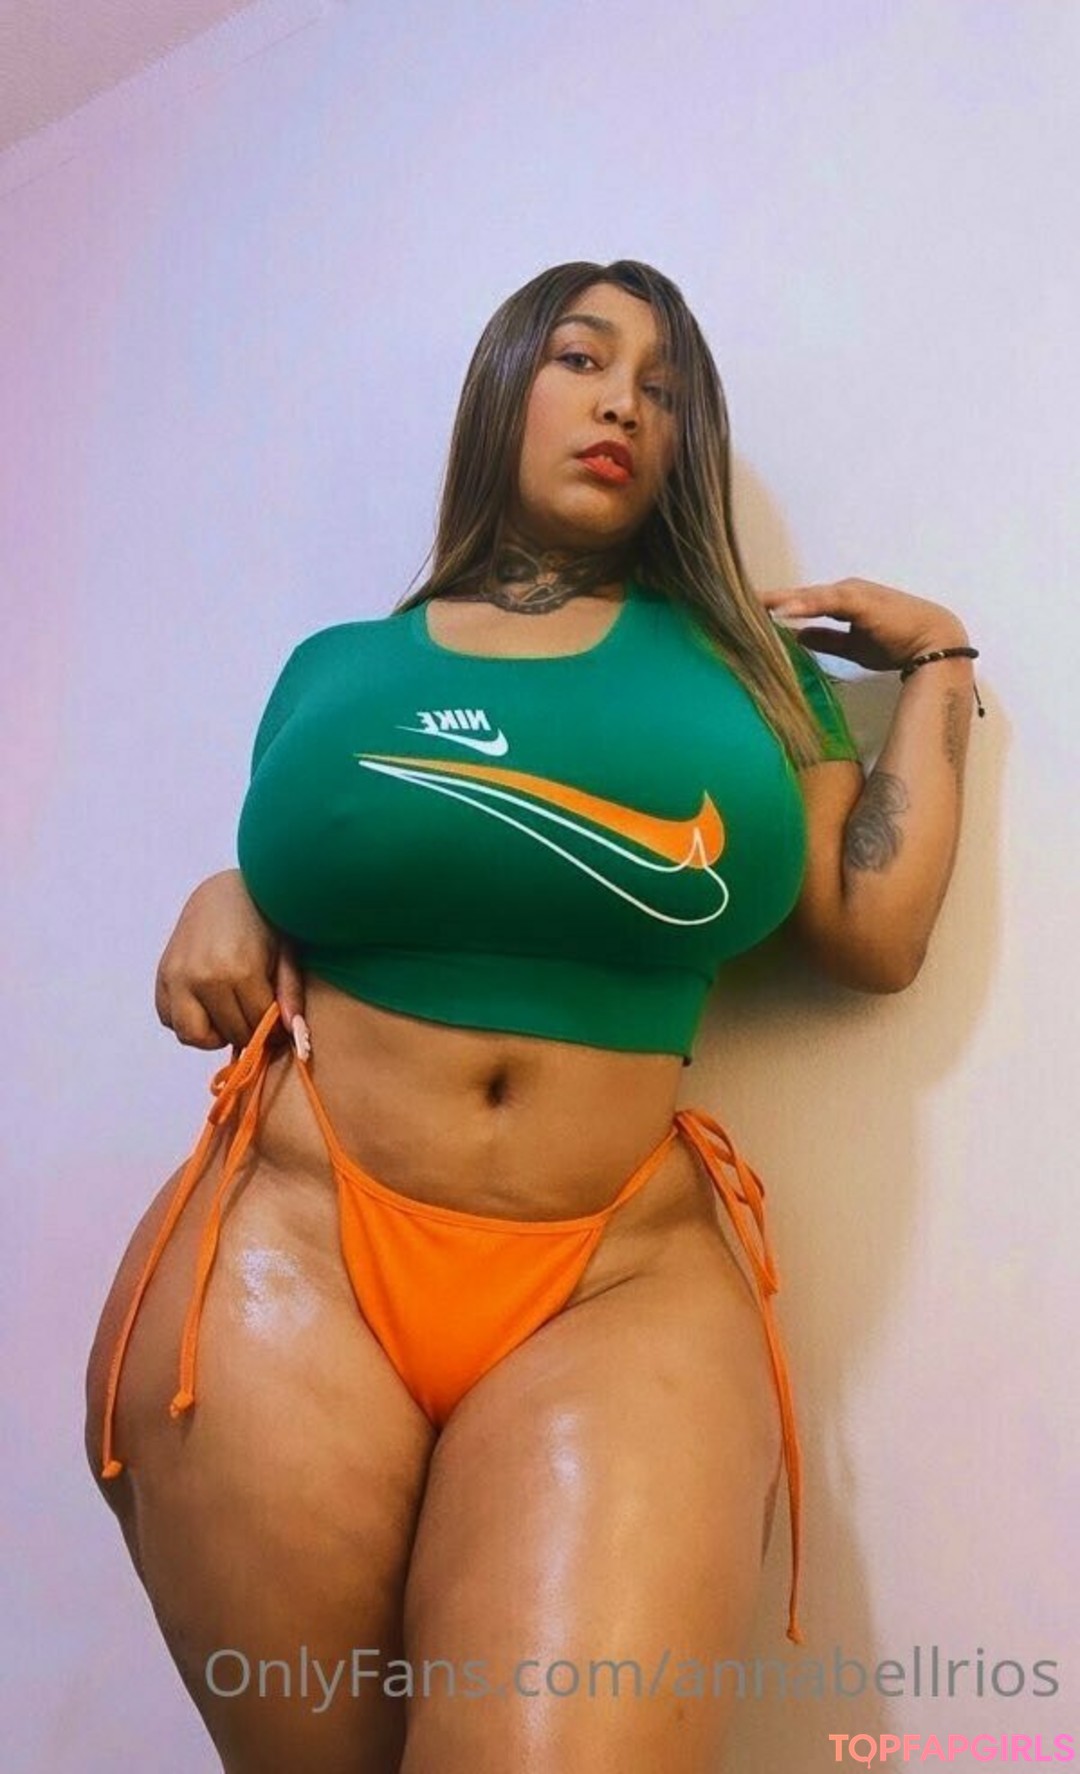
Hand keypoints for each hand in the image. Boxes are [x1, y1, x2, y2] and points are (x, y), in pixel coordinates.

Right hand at [154, 868, 306, 1051]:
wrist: (225, 891)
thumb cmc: (263, 920)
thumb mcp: (286, 953)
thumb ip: (290, 995)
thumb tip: (294, 1037)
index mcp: (238, 969)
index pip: (258, 1025)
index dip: (273, 1030)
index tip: (278, 1023)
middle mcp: (203, 976)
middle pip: (230, 1033)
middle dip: (248, 1031)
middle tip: (256, 1014)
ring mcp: (177, 977)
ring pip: (193, 1036)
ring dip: (214, 1033)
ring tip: (230, 1012)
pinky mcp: (161, 976)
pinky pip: (170, 1020)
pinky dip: (188, 1020)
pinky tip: (208, 1003)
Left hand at [758, 577, 968, 671]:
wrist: (934, 642)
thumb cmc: (897, 642)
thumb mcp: (854, 645)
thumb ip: (827, 639)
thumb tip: (798, 637)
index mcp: (842, 601)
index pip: (800, 603)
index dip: (774, 607)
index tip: (742, 612)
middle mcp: (844, 591)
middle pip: (798, 596)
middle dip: (768, 601)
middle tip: (731, 603)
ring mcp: (852, 593)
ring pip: (809, 596)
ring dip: (780, 600)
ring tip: (750, 604)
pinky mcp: (861, 601)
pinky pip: (828, 601)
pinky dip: (804, 605)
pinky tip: (782, 610)